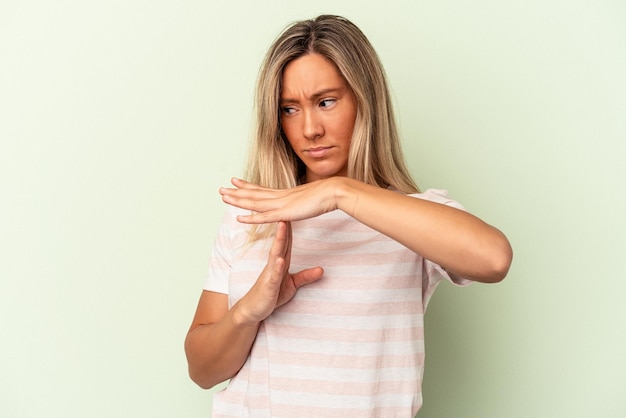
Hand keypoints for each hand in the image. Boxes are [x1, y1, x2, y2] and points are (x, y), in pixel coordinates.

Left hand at [219, 177, 339, 223]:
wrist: (334, 191)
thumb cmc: (327, 194)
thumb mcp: (311, 197)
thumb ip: (303, 200)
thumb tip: (302, 199)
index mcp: (285, 193)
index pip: (262, 189)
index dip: (247, 185)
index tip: (235, 181)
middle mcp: (280, 196)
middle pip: (254, 194)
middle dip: (236, 192)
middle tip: (221, 189)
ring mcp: (281, 204)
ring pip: (254, 203)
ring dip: (238, 201)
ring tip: (223, 197)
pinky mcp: (286, 213)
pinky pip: (264, 217)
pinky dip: (251, 218)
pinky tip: (239, 219)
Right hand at [234, 221, 323, 323]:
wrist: (253, 310)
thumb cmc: (271, 295)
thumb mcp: (292, 285)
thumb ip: (305, 277)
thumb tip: (321, 269)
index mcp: (280, 262)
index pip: (287, 242)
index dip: (291, 227)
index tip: (296, 211)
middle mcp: (274, 264)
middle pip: (281, 242)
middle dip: (285, 226)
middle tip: (288, 208)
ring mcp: (270, 274)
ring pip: (275, 254)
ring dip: (279, 240)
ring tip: (282, 226)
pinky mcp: (268, 286)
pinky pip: (273, 276)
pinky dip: (276, 267)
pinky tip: (279, 260)